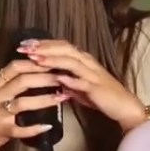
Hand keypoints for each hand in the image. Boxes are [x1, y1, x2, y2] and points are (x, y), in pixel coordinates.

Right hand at [0, 57, 69, 150]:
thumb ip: (14, 80)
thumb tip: (41, 67)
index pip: (15, 67)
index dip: (34, 63)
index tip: (53, 61)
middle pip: (22, 82)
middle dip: (44, 78)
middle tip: (62, 78)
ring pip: (23, 103)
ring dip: (44, 100)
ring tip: (61, 98)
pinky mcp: (2, 130)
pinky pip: (20, 129)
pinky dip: (35, 128)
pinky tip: (48, 125)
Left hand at [18, 39, 145, 131]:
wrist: (124, 107)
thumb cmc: (103, 97)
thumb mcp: (81, 89)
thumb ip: (68, 82)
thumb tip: (54, 80)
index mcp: (84, 60)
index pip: (62, 46)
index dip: (44, 43)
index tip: (26, 45)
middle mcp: (88, 62)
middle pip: (64, 48)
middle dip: (44, 47)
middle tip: (25, 48)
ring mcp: (93, 74)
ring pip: (71, 61)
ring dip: (53, 59)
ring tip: (36, 59)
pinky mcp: (96, 87)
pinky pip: (82, 81)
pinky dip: (69, 79)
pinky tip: (57, 78)